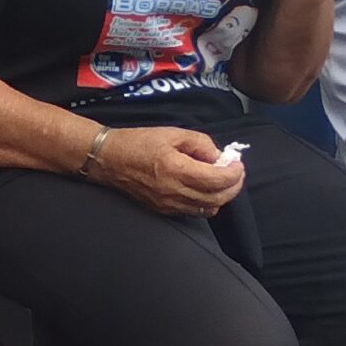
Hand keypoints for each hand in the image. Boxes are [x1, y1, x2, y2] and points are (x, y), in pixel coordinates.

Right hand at [88, 125, 245, 217]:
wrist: (109, 159)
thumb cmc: (139, 142)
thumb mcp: (173, 133)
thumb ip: (201, 143)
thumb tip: (218, 157)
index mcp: (176, 169)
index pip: (217, 180)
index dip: (234, 173)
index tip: (237, 163)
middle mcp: (174, 192)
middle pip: (218, 198)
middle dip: (233, 186)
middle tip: (235, 172)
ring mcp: (168, 204)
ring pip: (208, 209)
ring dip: (222, 196)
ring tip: (221, 180)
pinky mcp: (163, 210)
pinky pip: (194, 212)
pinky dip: (207, 202)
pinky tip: (204, 189)